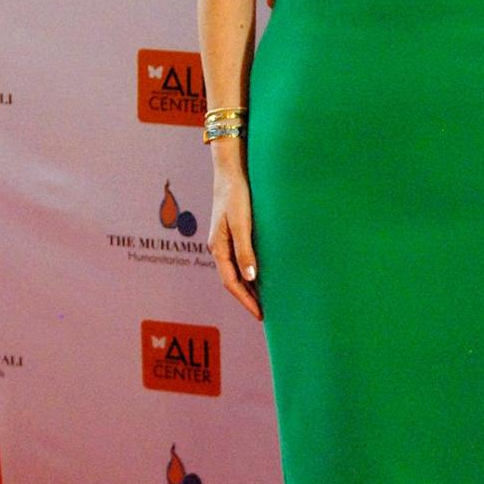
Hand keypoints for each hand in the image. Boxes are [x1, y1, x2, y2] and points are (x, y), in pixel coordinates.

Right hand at [207, 164, 261, 318]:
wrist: (231, 169)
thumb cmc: (236, 193)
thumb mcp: (241, 223)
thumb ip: (245, 250)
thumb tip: (250, 278)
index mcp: (218, 247)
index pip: (231, 283)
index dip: (246, 301)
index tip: (261, 315)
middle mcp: (219, 247)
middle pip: (233, 280)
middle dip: (247, 298)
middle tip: (265, 313)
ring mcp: (225, 240)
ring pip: (236, 271)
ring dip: (249, 286)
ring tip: (265, 299)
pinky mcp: (233, 232)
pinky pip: (240, 259)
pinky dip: (250, 271)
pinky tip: (262, 274)